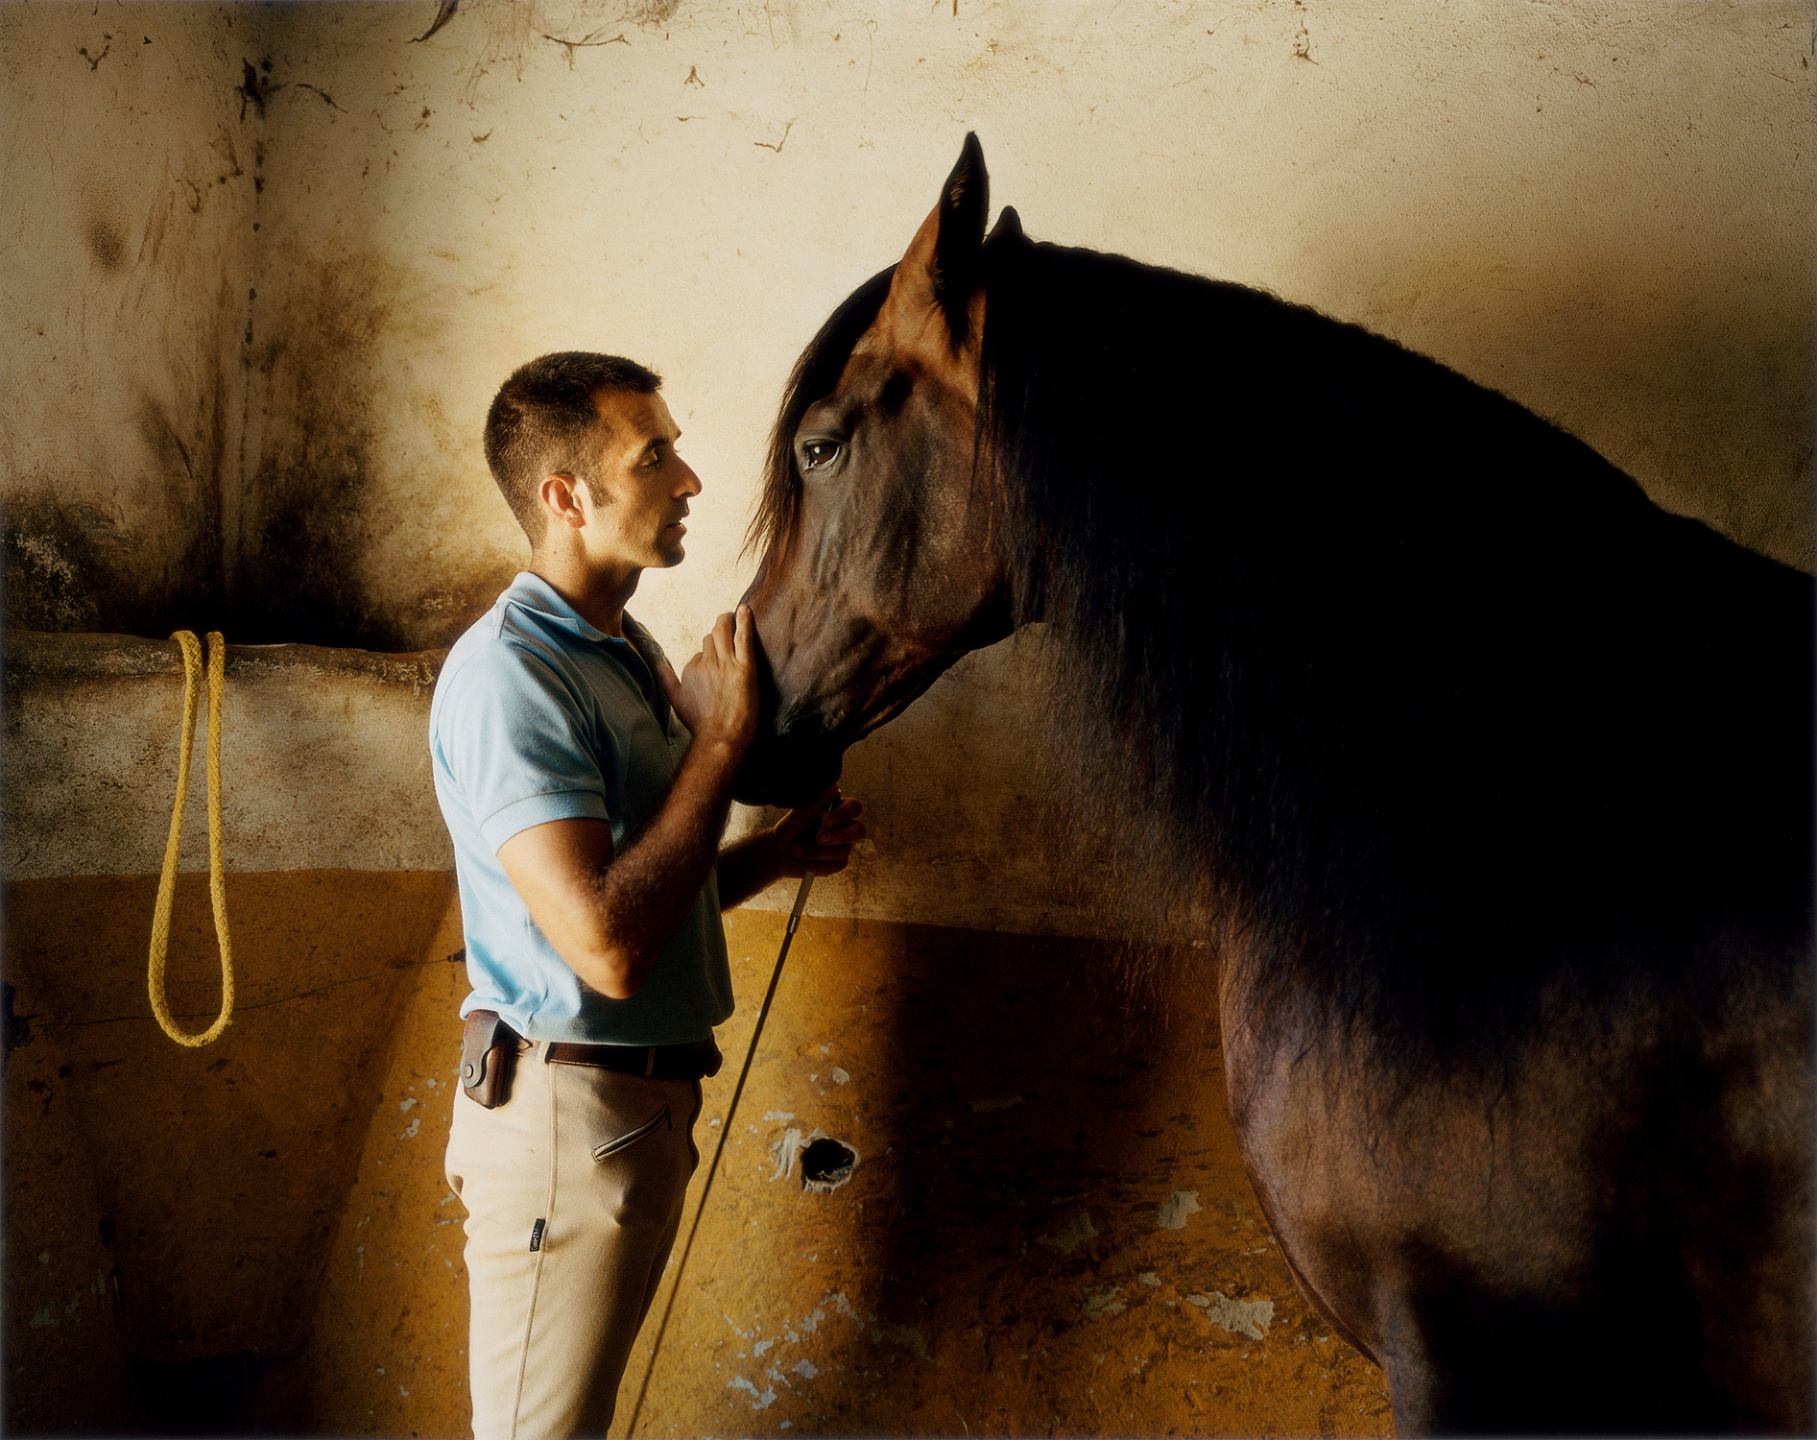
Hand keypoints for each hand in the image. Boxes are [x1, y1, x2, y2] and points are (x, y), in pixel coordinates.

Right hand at [659, 605, 758, 755]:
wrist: (720, 738)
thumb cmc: (701, 724)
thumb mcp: (677, 701)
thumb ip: (666, 681)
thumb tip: (657, 665)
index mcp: (690, 669)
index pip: (700, 652)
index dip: (709, 655)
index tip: (716, 660)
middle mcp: (706, 663)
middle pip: (712, 637)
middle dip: (718, 633)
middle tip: (726, 626)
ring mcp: (725, 664)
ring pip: (724, 632)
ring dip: (728, 621)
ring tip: (734, 614)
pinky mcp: (745, 667)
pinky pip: (743, 638)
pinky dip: (745, 621)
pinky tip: (746, 609)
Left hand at [773, 786, 866, 878]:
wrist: (778, 851)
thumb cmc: (791, 828)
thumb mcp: (800, 813)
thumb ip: (817, 800)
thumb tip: (834, 787)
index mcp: (838, 811)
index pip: (854, 808)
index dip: (845, 814)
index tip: (827, 819)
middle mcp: (844, 828)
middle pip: (859, 830)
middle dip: (839, 836)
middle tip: (818, 838)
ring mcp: (842, 847)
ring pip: (842, 851)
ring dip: (817, 852)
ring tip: (797, 850)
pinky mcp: (835, 863)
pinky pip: (834, 866)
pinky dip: (815, 864)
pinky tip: (801, 861)